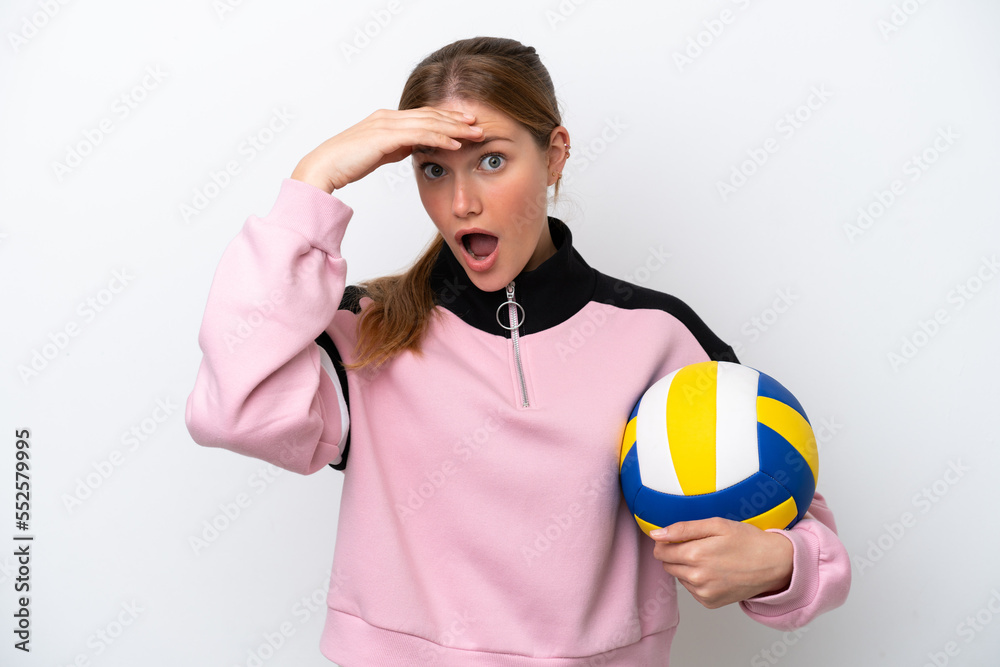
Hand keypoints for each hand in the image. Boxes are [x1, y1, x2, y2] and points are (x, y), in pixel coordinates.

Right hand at [290, 106, 484, 192]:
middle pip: (430, 115)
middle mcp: (388, 117)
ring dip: (455, 128)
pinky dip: (441, 137)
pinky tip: (456, 144)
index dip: (446, 118)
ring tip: (475, 134)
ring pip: (429, 122)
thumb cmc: (346, 163)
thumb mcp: (378, 153)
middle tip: (479, 125)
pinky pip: (420, 134)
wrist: (323, 168)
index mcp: (386, 119)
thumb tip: (413, 148)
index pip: (423, 115)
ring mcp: (386, 124)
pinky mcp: (385, 136)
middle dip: (456, 120)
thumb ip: (396, 147)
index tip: (466, 124)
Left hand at [649, 517, 792, 608]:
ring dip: (687, 567)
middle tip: (699, 546)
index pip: (660, 551)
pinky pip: (692, 589)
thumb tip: (656, 534)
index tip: (677, 538)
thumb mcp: (716, 525)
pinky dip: (698, 580)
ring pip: (679, 576)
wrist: (774, 564)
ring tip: (710, 558)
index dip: (665, 542)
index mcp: (695, 555)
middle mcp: (697, 578)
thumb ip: (682, 529)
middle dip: (676, 554)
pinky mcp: (710, 602)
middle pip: (667, 565)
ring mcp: (704, 593)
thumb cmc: (747, 541)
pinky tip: (714, 571)